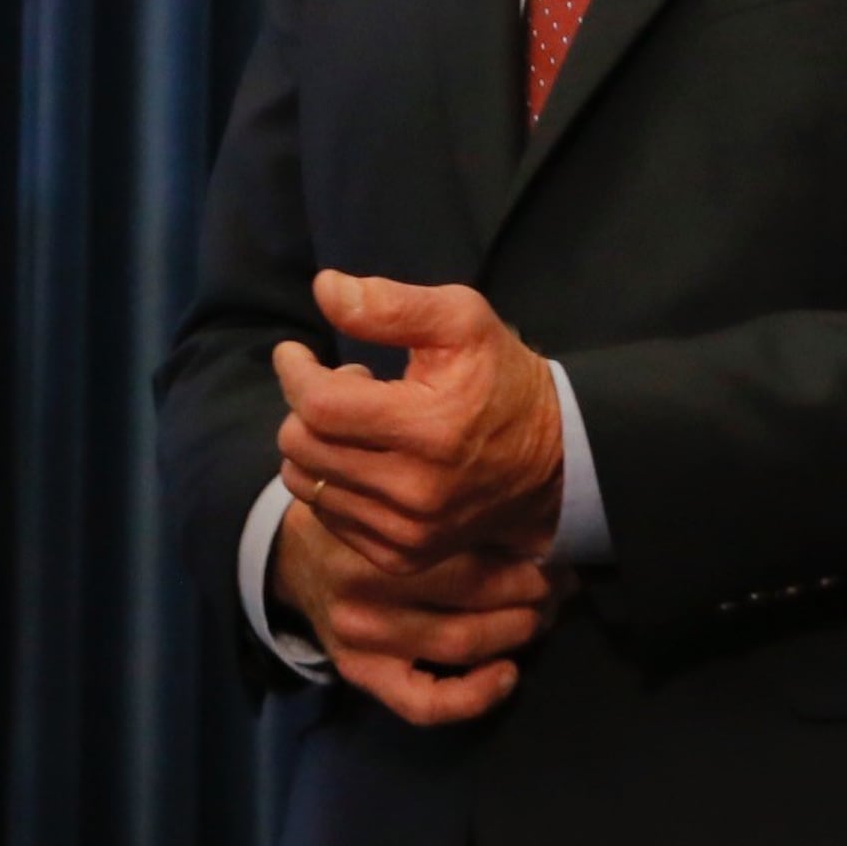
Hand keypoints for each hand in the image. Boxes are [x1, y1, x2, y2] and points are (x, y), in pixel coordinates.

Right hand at [266, 493, 570, 725]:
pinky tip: (507, 674)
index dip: (525, 558)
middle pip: (472, 597)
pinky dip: (475, 696)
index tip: (554, 552)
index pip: (468, 553)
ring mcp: (361, 638)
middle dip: (531, 592)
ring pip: (461, 644)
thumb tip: (537, 525)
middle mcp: (364, 590)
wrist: (293, 558)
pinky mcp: (361, 673)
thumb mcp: (393, 500)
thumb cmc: (360, 521)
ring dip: (516, 632)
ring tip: (540, 617)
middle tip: (558, 584)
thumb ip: (448, 512)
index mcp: (374, 539)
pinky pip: (425, 704)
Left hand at [273, 271, 566, 574]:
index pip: (319, 405)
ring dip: (317, 444)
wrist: (552, 460)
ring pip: (306, 482)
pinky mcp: (403, 556)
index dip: (294, 372)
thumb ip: (390, 304)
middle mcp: (416, 491)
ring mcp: (409, 532)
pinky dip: (331, 481)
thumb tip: (324, 289)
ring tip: (360, 423)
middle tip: (347, 385)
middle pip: (302, 446)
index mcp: (431, 429)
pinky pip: (327, 515)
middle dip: (307, 405)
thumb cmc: (500, 379)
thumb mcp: (461, 320)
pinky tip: (368, 458)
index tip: (295, 353)